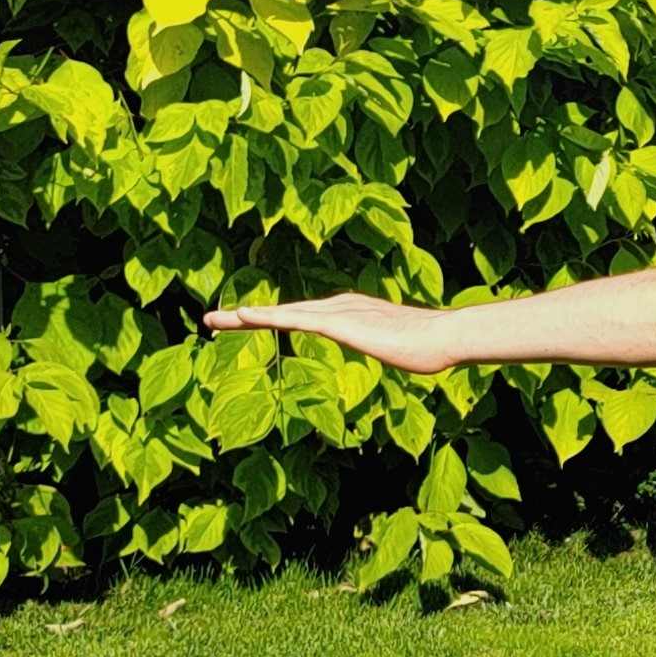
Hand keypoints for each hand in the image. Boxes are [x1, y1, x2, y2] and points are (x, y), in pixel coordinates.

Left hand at [205, 292, 455, 373]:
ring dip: (244, 316)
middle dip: (245, 316)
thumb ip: (390, 345)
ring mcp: (337, 313)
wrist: (446, 337)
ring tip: (211, 320)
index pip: (301, 315)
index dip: (271, 318)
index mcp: (349, 313)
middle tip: (209, 320)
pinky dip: (267, 316)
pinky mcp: (339, 323)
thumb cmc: (431, 347)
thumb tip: (404, 350)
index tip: (244, 322)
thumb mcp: (400, 349)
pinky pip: (295, 319)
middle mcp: (338, 306)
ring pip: (281, 313)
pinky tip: (243, 316)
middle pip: (283, 311)